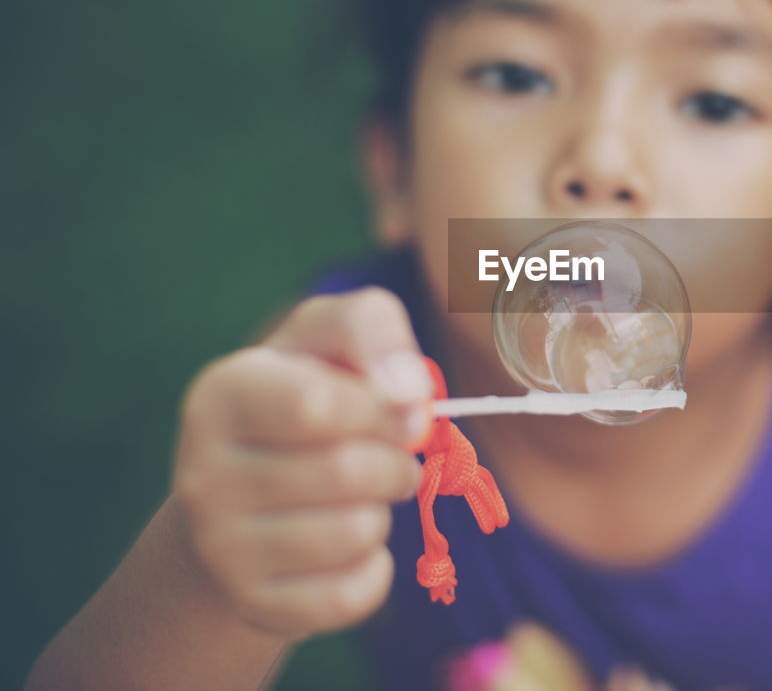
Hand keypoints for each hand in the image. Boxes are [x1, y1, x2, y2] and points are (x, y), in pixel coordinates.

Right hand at [172, 288, 432, 637]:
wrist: (242, 498)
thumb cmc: (303, 397)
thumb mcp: (326, 339)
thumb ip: (369, 327)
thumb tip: (409, 388)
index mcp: (221, 394)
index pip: (318, 406)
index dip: (383, 408)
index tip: (401, 407)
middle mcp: (203, 473)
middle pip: (347, 473)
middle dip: (394, 462)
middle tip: (390, 457)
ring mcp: (220, 548)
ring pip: (355, 533)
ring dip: (382, 511)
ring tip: (361, 497)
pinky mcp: (251, 603)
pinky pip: (352, 594)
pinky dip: (375, 568)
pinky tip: (350, 547)